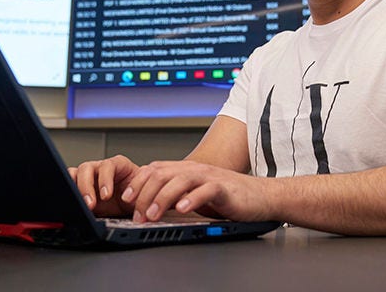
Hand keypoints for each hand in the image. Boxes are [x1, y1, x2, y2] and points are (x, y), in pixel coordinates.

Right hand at [68, 155, 139, 216]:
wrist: (133, 205)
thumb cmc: (138, 196)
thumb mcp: (141, 194)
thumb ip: (136, 193)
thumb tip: (133, 198)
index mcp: (118, 165)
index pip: (108, 165)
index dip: (105, 179)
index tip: (106, 195)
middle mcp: (101, 168)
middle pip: (87, 168)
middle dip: (87, 186)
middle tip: (90, 204)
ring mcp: (89, 177)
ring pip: (75, 173)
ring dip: (75, 188)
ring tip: (80, 205)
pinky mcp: (79, 187)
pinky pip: (68, 183)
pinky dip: (68, 191)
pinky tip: (72, 202)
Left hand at [121, 160, 273, 223]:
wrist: (260, 196)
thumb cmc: (227, 197)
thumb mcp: (194, 194)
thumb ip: (175, 195)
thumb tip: (149, 207)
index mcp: (185, 170)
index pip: (154, 169)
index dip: (137, 183)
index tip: (125, 200)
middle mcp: (195, 170)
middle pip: (162, 174)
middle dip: (145, 194)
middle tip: (138, 215)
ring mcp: (209, 177)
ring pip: (180, 180)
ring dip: (162, 198)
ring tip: (153, 215)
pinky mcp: (224, 188)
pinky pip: (205, 190)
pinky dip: (191, 199)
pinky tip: (182, 209)